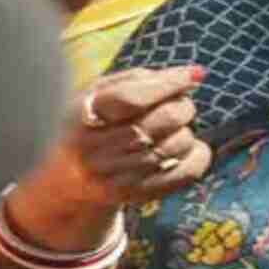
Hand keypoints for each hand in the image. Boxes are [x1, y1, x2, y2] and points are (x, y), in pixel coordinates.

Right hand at [39, 67, 209, 211]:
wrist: (69, 179)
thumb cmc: (94, 124)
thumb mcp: (100, 93)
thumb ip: (140, 80)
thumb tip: (193, 74)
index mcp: (83, 116)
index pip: (132, 98)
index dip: (168, 85)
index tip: (194, 76)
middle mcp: (95, 150)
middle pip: (164, 119)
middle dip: (182, 107)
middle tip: (178, 106)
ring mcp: (115, 177)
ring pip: (179, 144)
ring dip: (186, 131)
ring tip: (171, 131)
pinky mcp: (137, 194)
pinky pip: (188, 172)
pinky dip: (199, 155)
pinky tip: (189, 149)